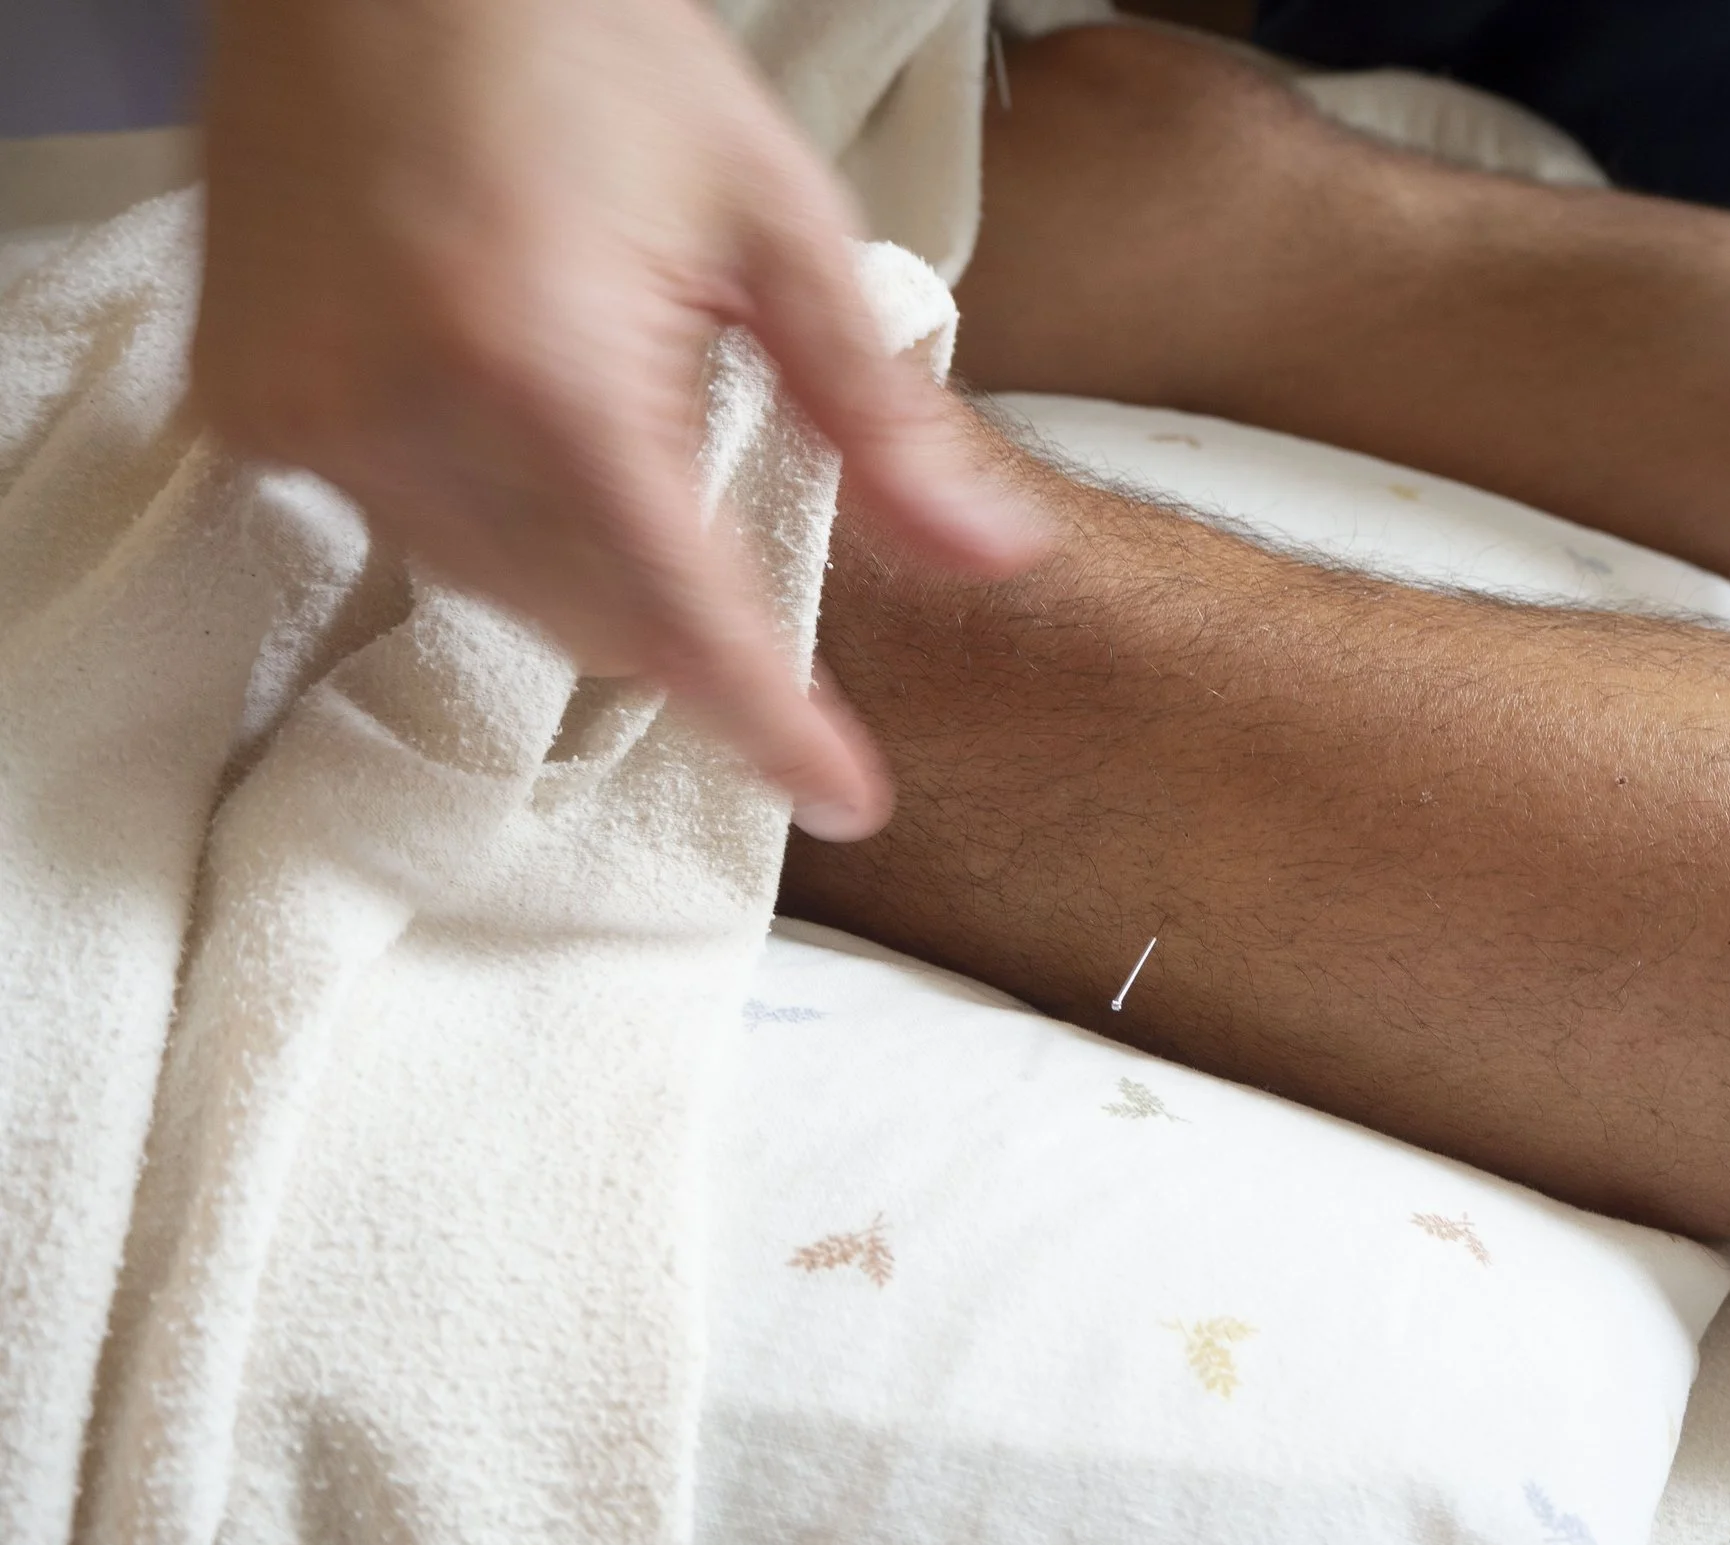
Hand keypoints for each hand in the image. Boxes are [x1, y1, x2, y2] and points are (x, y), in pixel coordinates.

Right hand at [195, 0, 1044, 840]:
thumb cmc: (580, 44)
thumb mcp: (774, 220)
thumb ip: (881, 416)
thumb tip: (990, 555)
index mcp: (553, 372)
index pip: (690, 617)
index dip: (775, 721)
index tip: (846, 795)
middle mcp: (410, 417)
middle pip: (600, 624)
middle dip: (683, 596)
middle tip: (700, 444)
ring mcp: (310, 418)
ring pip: (502, 593)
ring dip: (582, 548)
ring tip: (590, 377)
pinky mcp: (251, 407)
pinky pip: (405, 530)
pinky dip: (482, 503)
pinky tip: (500, 382)